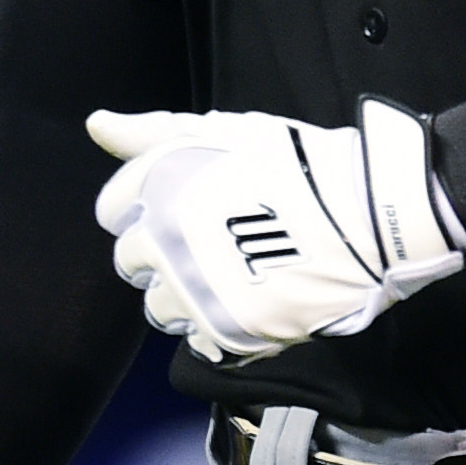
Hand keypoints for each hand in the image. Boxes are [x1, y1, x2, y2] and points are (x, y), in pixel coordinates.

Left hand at [86, 100, 465, 359]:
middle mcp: (163, 242)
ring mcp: (193, 291)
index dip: (145, 205)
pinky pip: (196, 340)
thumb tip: (97, 124)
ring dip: (181, 292)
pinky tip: (244, 302)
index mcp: (157, 189)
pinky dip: (213, 327)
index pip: (111, 210)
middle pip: (130, 260)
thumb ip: (151, 132)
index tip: (181, 204)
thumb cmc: (296, 165)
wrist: (367, 215)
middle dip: (160, 250)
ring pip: (158, 305)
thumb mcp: (221, 131)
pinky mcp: (225, 331)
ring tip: (227, 275)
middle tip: (208, 240)